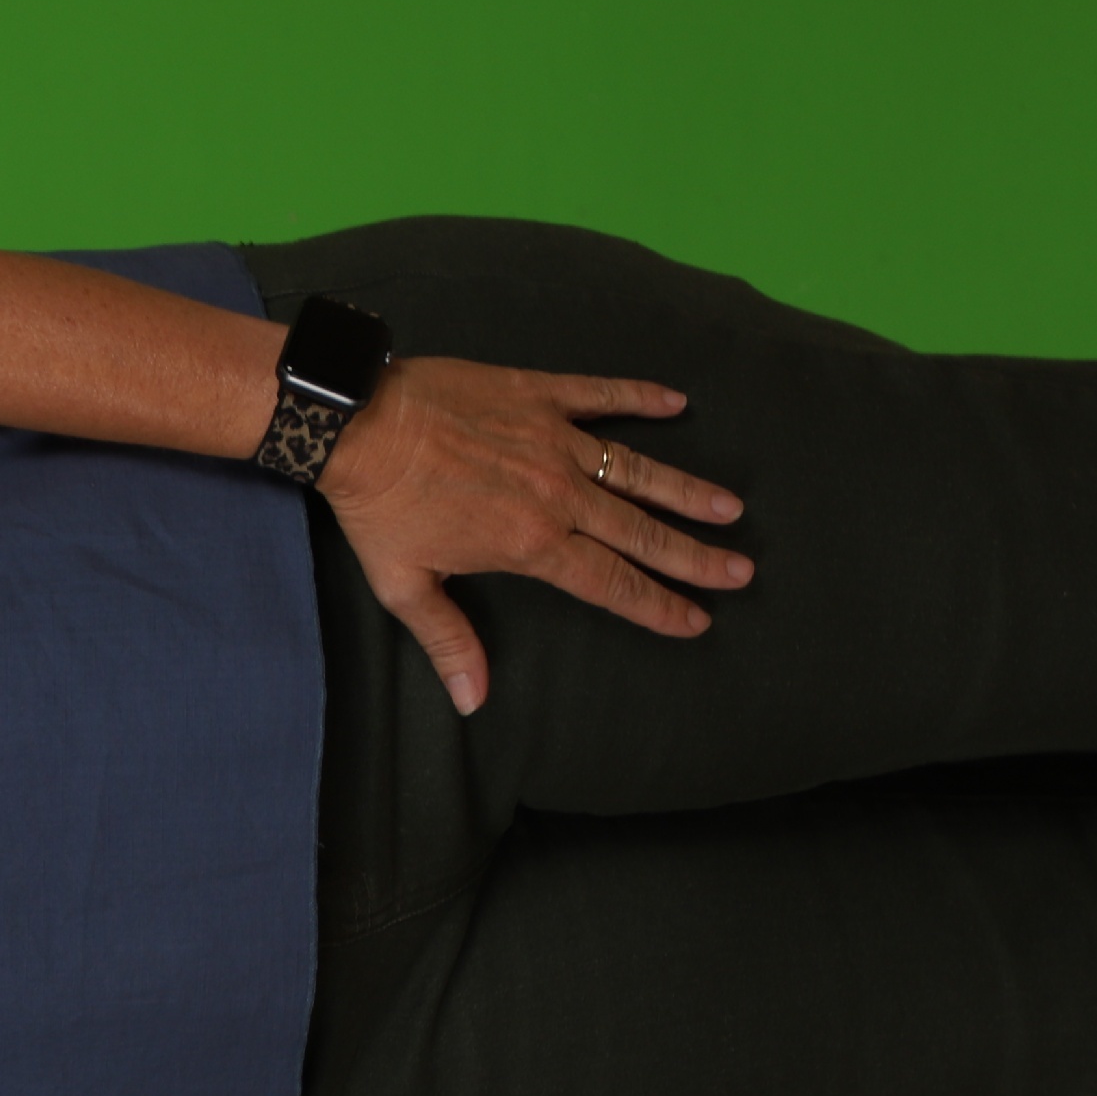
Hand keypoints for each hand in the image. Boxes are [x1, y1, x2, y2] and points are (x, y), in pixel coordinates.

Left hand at [316, 359, 750, 714]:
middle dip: (693, 556)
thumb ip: (448, 641)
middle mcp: (556, 493)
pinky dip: (639, 396)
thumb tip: (472, 700)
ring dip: (684, 490)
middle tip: (741, 570)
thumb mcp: (404, 584)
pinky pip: (600, 394)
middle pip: (640, 532)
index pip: (609, 583)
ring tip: (729, 507)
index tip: (697, 619)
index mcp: (530, 543)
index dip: (656, 605)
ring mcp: (551, 440)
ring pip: (635, 469)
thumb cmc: (376, 505)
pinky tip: (677, 402)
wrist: (355, 423)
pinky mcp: (537, 394)